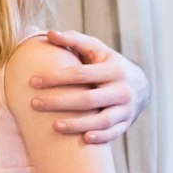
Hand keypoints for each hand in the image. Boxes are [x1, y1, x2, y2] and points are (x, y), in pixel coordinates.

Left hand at [29, 30, 150, 144]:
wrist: (140, 85)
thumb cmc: (107, 64)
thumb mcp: (96, 50)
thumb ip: (74, 41)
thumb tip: (50, 33)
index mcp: (113, 69)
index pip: (80, 74)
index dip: (56, 78)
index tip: (32, 82)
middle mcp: (122, 89)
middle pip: (88, 99)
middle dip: (59, 102)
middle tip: (34, 104)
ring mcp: (126, 108)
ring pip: (102, 120)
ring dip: (78, 124)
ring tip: (53, 126)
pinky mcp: (126, 123)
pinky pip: (113, 133)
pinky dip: (101, 137)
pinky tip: (83, 139)